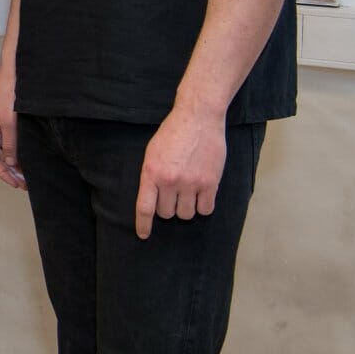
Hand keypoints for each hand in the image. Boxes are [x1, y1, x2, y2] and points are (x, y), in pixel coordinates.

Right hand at [0, 69, 24, 189]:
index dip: (4, 174)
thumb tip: (11, 162)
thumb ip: (10, 144)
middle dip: (10, 172)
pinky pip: (10, 146)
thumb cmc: (8, 96)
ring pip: (5, 154)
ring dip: (15, 165)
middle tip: (25, 184)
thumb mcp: (10, 123)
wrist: (15, 78)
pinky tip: (26, 162)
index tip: (16, 184)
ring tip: (27, 177)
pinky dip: (17, 155)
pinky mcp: (6, 127)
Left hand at [134, 105, 227, 238]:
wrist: (198, 118)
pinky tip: (202, 195)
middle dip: (169, 208)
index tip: (144, 235)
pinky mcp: (210, 183)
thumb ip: (152, 175)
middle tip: (173, 195)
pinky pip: (206, 209)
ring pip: (186, 214)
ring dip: (186, 208)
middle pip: (167, 213)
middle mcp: (170, 181)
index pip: (145, 208)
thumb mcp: (152, 152)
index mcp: (151, 173)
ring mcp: (191, 183)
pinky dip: (203, 206)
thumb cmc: (173, 133)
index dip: (143, 225)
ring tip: (188, 192)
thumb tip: (153, 199)